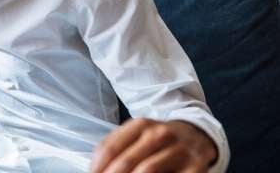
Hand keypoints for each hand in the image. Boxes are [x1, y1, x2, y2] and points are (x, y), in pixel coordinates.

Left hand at [90, 118, 217, 172]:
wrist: (197, 135)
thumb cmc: (157, 140)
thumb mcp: (136, 134)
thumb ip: (115, 147)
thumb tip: (95, 170)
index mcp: (140, 125)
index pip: (109, 148)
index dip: (97, 167)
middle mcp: (160, 134)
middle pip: (126, 162)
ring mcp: (179, 150)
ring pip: (147, 171)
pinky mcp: (196, 167)